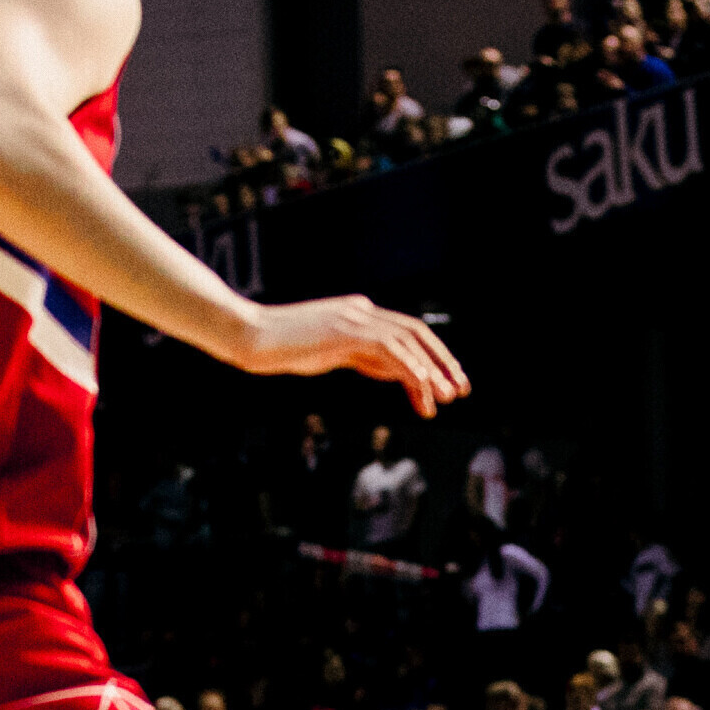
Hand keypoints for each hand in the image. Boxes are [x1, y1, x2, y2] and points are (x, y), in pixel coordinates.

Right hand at [237, 295, 468, 418]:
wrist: (249, 335)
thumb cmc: (281, 348)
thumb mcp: (329, 354)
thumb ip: (361, 358)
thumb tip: (393, 371)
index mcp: (358, 314)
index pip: (406, 333)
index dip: (431, 356)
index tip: (446, 382)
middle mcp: (361, 311)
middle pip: (416, 333)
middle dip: (442, 362)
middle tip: (461, 390)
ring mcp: (353, 318)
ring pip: (408, 341)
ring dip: (432, 371)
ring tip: (446, 398)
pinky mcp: (345, 331)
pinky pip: (389, 349)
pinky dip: (410, 368)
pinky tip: (423, 387)